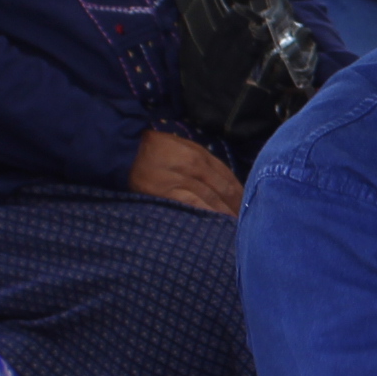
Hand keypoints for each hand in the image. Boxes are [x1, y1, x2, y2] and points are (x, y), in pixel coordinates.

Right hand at [127, 127, 242, 216]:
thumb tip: (227, 184)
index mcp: (199, 155)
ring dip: (226, 215)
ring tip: (237, 228)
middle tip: (250, 221)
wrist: (125, 151)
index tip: (251, 204)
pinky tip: (217, 226)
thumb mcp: (183, 147)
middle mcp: (194, 167)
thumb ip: (205, 163)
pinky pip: (194, 207)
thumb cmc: (155, 149)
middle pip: (224, 190)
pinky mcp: (167, 195)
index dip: (241, 193)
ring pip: (212, 201)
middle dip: (238, 206)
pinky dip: (208, 216)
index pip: (228, 177)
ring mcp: (181, 182)